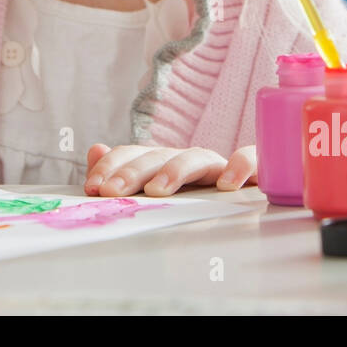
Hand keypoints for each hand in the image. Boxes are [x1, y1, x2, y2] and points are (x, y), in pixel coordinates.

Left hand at [84, 143, 257, 196]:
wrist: (254, 195)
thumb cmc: (198, 196)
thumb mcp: (156, 188)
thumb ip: (123, 171)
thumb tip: (94, 150)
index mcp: (163, 162)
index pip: (133, 155)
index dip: (111, 168)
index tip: (93, 188)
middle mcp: (188, 158)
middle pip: (158, 156)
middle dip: (132, 172)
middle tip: (112, 192)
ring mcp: (219, 163)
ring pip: (196, 157)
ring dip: (175, 171)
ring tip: (157, 191)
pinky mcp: (254, 170)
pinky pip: (251, 160)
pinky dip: (240, 166)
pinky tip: (227, 184)